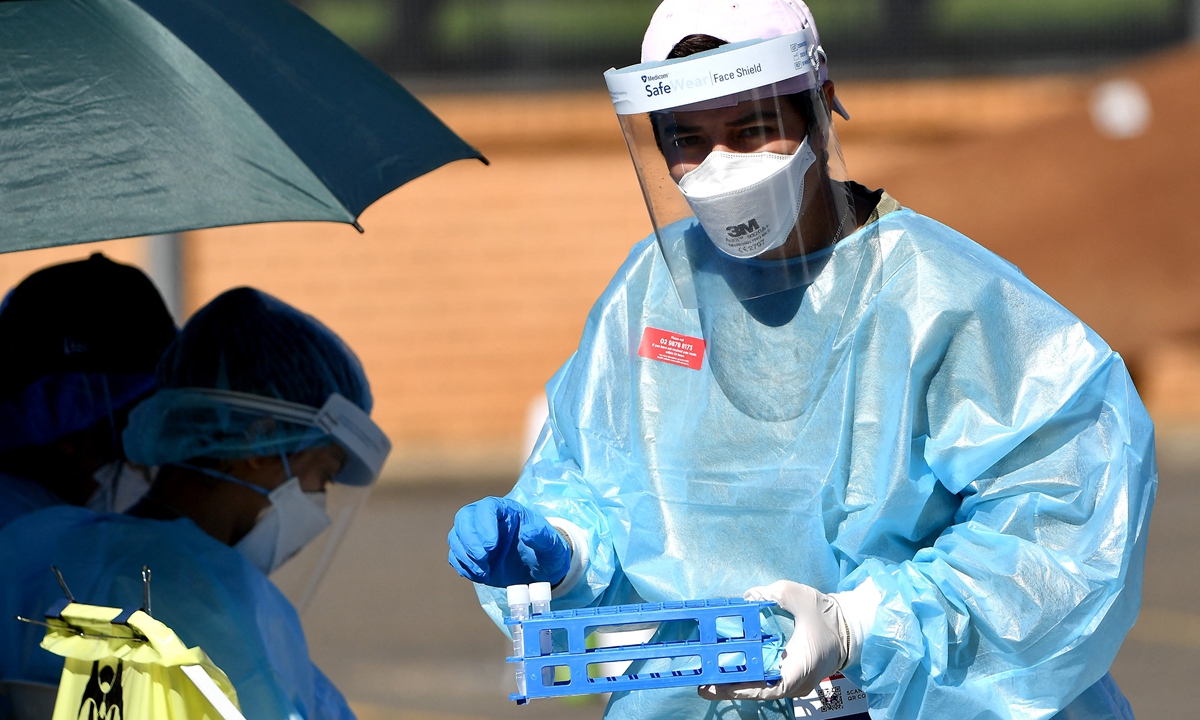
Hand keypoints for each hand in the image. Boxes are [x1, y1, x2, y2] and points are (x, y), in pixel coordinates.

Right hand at [447, 497, 570, 587]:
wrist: (540, 569)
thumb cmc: (546, 552)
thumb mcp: (552, 546)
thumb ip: (543, 537)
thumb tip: (527, 532)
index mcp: (507, 510)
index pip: (487, 507)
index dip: (484, 524)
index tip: (491, 546)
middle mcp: (487, 519)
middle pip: (464, 517)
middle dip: (469, 539)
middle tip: (483, 558)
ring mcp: (476, 535)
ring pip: (456, 536)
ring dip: (465, 555)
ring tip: (483, 571)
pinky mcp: (470, 553)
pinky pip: (455, 555)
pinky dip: (463, 566)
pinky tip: (480, 575)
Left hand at [699, 580, 847, 700]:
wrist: (851, 627)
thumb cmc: (828, 616)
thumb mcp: (801, 598)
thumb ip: (774, 594)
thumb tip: (748, 596)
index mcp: (797, 670)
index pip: (764, 688)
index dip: (737, 689)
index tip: (714, 686)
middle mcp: (795, 683)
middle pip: (758, 690)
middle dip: (730, 688)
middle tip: (702, 684)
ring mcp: (795, 683)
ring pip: (762, 688)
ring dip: (738, 684)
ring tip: (710, 679)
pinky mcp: (793, 676)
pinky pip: (768, 682)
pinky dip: (750, 678)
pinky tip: (731, 671)